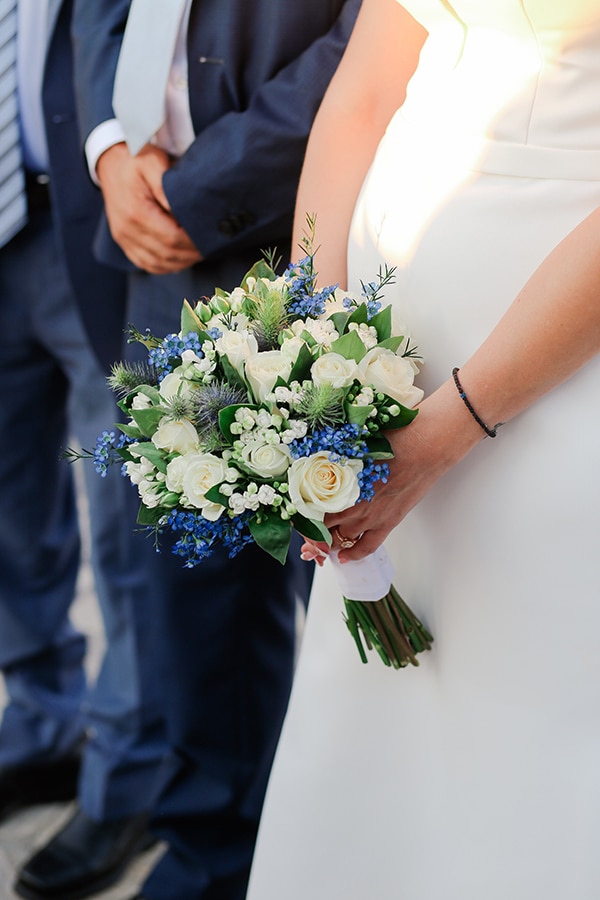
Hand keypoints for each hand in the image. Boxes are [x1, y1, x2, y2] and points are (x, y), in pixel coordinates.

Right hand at [96, 143, 201, 273]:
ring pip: (158, 264)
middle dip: (191, 254)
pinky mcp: (124, 243)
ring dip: (181, 262)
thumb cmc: (136, 161)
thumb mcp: (152, 162)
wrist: (111, 165)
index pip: (171, 238)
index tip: (208, 236)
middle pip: (167, 254)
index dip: (192, 241)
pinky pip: (147, 264)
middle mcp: (127, 230)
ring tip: (198, 253)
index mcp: (136, 212)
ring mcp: (124, 239)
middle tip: (209, 246)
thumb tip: (179, 208)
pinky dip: (166, 266)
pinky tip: (180, 259)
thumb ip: (165, 185)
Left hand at [304, 378, 483, 562]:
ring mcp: (369, 515)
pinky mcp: (387, 522)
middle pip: (319, 526)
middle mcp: (349, 502)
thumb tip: (316, 458)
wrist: (425, 446)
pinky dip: (352, 555)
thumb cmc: (392, 437)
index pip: (306, 506)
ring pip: (338, 539)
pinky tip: (342, 558)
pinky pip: (365, 547)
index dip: (297, 514)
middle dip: (309, 531)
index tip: (292, 513)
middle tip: (304, 531)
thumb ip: (334, 457)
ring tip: (319, 543)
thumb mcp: (353, 442)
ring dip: (326, 543)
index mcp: (337, 481)